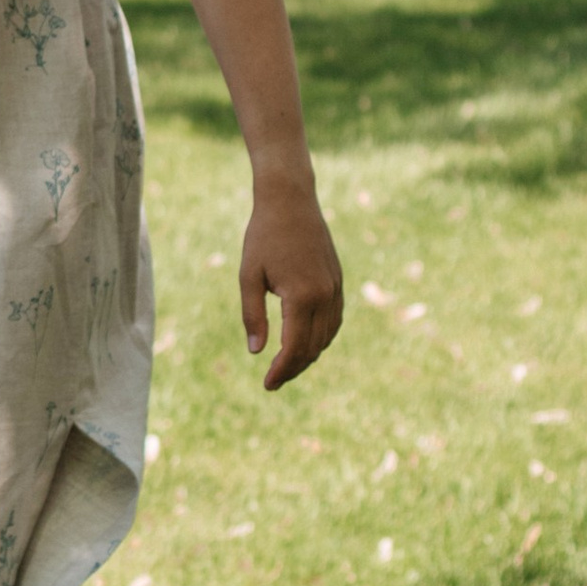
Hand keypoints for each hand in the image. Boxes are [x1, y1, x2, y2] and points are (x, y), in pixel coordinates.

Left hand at [240, 172, 344, 390]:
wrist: (290, 200)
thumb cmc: (263, 236)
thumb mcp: (248, 276)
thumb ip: (252, 315)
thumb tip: (256, 351)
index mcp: (301, 296)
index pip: (294, 347)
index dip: (281, 370)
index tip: (267, 384)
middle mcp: (324, 295)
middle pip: (313, 347)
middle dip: (294, 368)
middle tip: (273, 381)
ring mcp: (335, 288)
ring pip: (327, 336)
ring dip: (309, 355)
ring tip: (287, 365)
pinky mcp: (338, 281)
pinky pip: (335, 320)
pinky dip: (322, 337)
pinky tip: (306, 342)